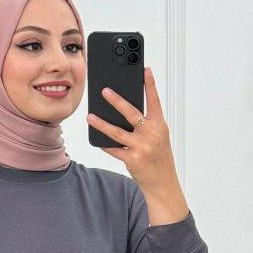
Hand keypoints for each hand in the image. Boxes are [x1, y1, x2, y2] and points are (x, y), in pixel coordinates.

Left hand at [86, 66, 179, 193]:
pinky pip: (114, 149)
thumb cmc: (159, 157)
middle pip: (131, 113)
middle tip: (105, 90)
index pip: (154, 101)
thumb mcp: (158, 138)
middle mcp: (152, 134)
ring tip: (90, 117)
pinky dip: (105, 144)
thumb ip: (146, 124)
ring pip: (117, 132)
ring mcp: (141, 147)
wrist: (163, 183)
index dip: (150, 85)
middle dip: (117, 101)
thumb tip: (123, 113)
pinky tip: (96, 138)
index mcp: (160, 125)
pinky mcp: (132, 159)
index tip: (145, 69)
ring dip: (101, 123)